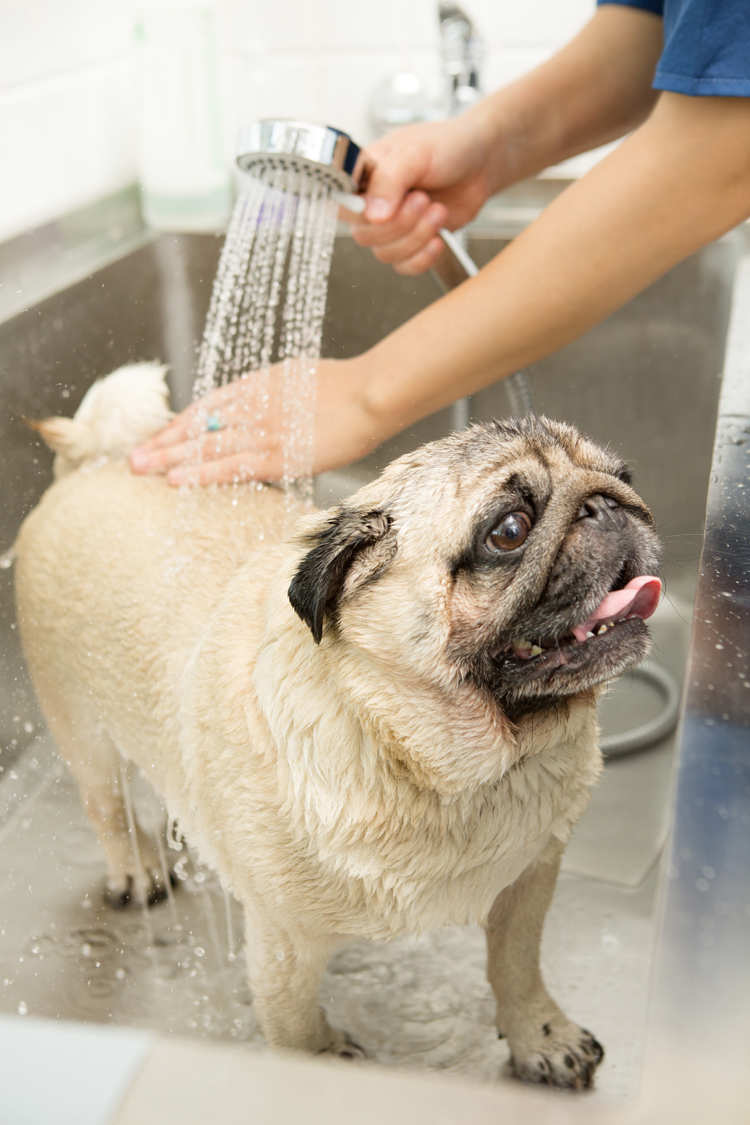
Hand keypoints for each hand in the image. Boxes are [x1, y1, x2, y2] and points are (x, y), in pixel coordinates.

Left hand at [129, 357, 386, 485]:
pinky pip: (232, 466)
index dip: (180, 425)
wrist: (369, 394)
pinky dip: (203, 473)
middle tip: (133, 458)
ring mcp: (263, 431)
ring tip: (142, 469)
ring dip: (172, 459)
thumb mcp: (299, 379)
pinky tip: (179, 480)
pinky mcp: (278, 455)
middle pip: (199, 426)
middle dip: (164, 442)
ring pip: (207, 446)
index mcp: (258, 385)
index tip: (158, 438)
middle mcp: (252, 406)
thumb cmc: (345, 387)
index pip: (207, 407)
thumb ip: (273, 393)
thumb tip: (256, 405)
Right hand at [346, 113, 492, 274]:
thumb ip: (389, 180)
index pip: (343, 205)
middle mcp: (371, 202)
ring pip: (385, 254)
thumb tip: (372, 215)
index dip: (363, 212)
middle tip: (424, 199)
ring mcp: (391, 226)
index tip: (390, 204)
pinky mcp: (411, 243)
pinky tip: (439, 238)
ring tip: (438, 210)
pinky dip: (423, 257)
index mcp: (362, 175)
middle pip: (364, 235)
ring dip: (416, 237)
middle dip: (400, 223)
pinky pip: (404, 266)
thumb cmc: (447, 146)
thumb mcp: (416, 153)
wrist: (480, 163)